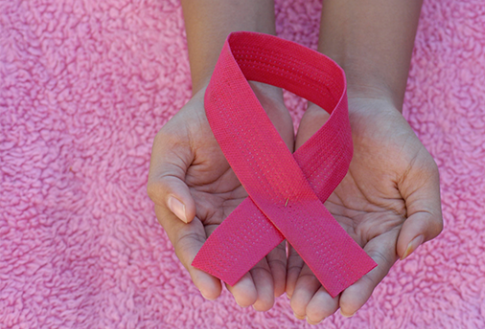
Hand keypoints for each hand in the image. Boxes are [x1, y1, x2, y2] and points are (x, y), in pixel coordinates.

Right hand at [147, 82, 293, 310]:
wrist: (244, 92)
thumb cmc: (201, 117)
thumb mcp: (173, 144)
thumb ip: (168, 181)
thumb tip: (184, 216)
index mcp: (186, 205)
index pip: (190, 242)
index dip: (200, 267)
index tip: (213, 290)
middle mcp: (216, 216)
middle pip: (224, 256)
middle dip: (237, 280)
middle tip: (251, 300)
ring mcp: (246, 212)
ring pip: (253, 253)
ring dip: (261, 277)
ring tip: (271, 297)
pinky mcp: (274, 204)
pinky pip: (278, 235)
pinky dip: (283, 257)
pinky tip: (291, 275)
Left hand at [287, 95, 442, 323]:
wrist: (355, 106)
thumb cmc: (393, 138)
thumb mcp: (419, 171)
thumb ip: (424, 212)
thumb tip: (409, 249)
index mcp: (385, 230)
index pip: (373, 265)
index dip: (361, 286)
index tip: (348, 306)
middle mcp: (353, 233)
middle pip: (339, 271)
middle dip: (326, 294)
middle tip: (311, 314)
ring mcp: (324, 222)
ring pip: (312, 260)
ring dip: (302, 284)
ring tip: (293, 305)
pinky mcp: (299, 206)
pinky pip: (289, 234)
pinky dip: (282, 256)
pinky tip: (274, 274)